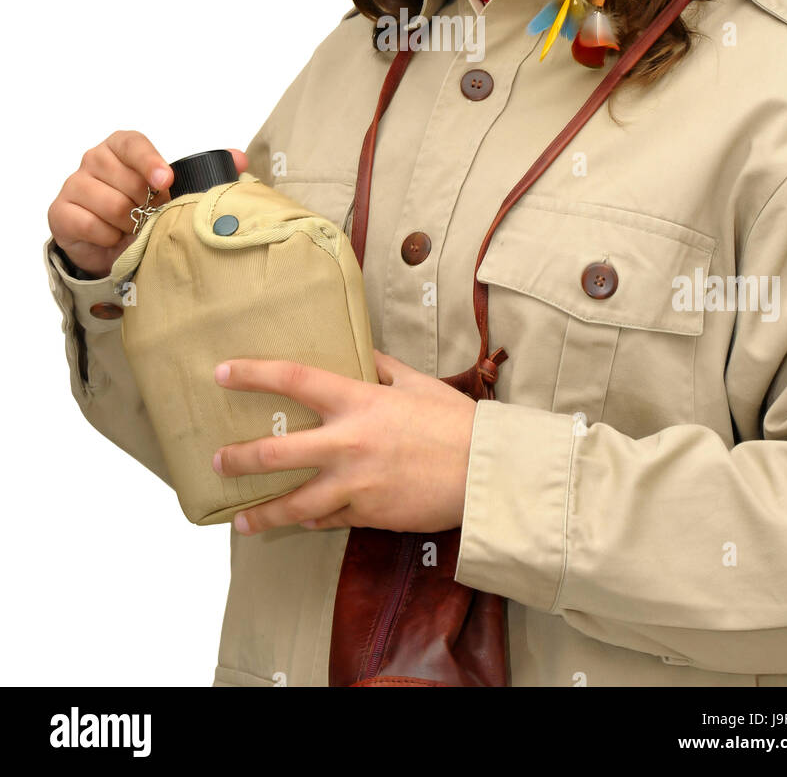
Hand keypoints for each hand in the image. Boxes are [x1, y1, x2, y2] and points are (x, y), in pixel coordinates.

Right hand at [47, 131, 247, 275]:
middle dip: (145, 204)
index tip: (167, 181)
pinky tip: (113, 238)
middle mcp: (94, 159)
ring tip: (133, 227)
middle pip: (125, 179)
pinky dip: (108, 237)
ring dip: (128, 224)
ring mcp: (74, 184)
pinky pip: (89, 225)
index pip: (132, 143)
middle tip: (151, 215)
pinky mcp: (60, 212)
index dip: (149, 161)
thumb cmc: (144, 208)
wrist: (111, 243)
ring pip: (110, 205)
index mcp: (122, 146)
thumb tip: (239, 160)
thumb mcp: (175, 190)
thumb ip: (208, 171)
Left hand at [212, 350, 477, 534]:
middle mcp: (347, 443)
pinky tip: (298, 520)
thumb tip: (361, 351)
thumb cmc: (455, 422)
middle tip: (217, 461)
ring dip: (262, 513)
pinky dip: (310, 519)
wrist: (485, 473)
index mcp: (358, 401)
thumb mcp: (417, 383)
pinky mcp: (366, 515)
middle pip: (274, 453)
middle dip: (238, 459)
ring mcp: (354, 484)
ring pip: (292, 503)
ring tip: (240, 520)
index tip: (223, 373)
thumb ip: (382, 367)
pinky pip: (327, 520)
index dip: (253, 375)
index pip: (293, 380)